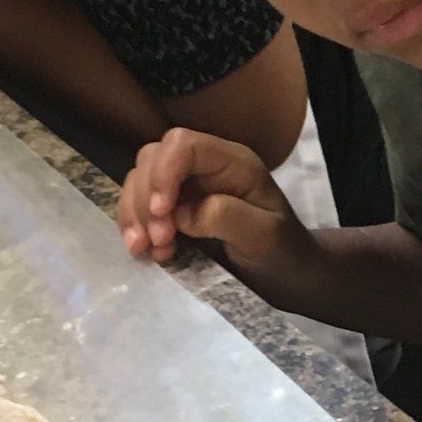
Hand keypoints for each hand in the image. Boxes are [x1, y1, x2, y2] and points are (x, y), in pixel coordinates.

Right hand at [117, 127, 310, 291]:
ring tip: (147, 250)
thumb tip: (183, 214)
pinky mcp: (173, 211)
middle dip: (145, 199)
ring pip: (139, 182)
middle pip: (153, 159)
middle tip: (158, 240)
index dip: (164, 172)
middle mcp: (204, 168)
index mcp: (232, 163)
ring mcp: (186, 188)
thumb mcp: (265, 236)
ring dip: (134, 216)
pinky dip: (135, 228)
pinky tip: (147, 252)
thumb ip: (227, 216)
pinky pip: (140, 208)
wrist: (287, 276)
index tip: (162, 212)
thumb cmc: (283, 252)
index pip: (183, 145)